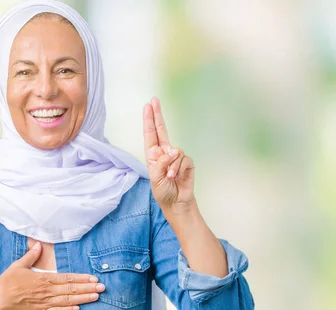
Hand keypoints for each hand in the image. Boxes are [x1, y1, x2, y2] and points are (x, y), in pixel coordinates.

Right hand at [0, 242, 104, 309]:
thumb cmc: (6, 282)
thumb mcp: (18, 265)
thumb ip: (31, 255)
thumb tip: (37, 243)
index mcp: (43, 279)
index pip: (67, 278)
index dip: (82, 278)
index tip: (94, 278)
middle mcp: (46, 291)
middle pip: (71, 289)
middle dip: (88, 288)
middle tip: (102, 287)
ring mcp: (44, 303)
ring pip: (67, 301)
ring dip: (83, 299)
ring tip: (96, 297)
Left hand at [143, 97, 195, 212]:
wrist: (176, 203)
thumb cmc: (163, 191)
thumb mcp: (156, 177)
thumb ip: (162, 162)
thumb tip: (173, 150)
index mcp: (153, 155)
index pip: (150, 134)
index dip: (149, 120)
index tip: (148, 106)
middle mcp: (164, 153)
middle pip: (162, 130)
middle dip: (158, 115)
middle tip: (154, 101)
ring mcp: (176, 157)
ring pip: (175, 151)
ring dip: (172, 165)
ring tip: (170, 177)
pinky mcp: (187, 162)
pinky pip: (183, 159)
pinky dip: (179, 169)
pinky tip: (177, 177)